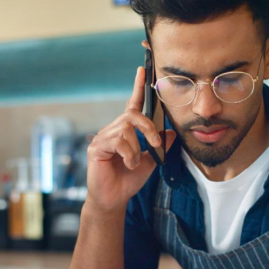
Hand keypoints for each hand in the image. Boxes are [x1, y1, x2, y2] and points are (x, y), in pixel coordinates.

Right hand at [85, 67, 176, 213]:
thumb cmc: (128, 180)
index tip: (143, 69)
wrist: (114, 199)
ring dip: (136, 147)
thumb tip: (172, 132)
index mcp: (125, 131)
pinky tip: (126, 164)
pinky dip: (128, 154)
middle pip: (132, 115)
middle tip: (155, 143)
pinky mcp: (96, 148)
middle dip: (147, 127)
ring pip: (126, 129)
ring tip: (134, 162)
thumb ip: (159, 146)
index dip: (137, 87)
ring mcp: (103, 138)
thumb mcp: (150, 161)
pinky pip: (118, 141)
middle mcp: (112, 130)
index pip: (132, 105)